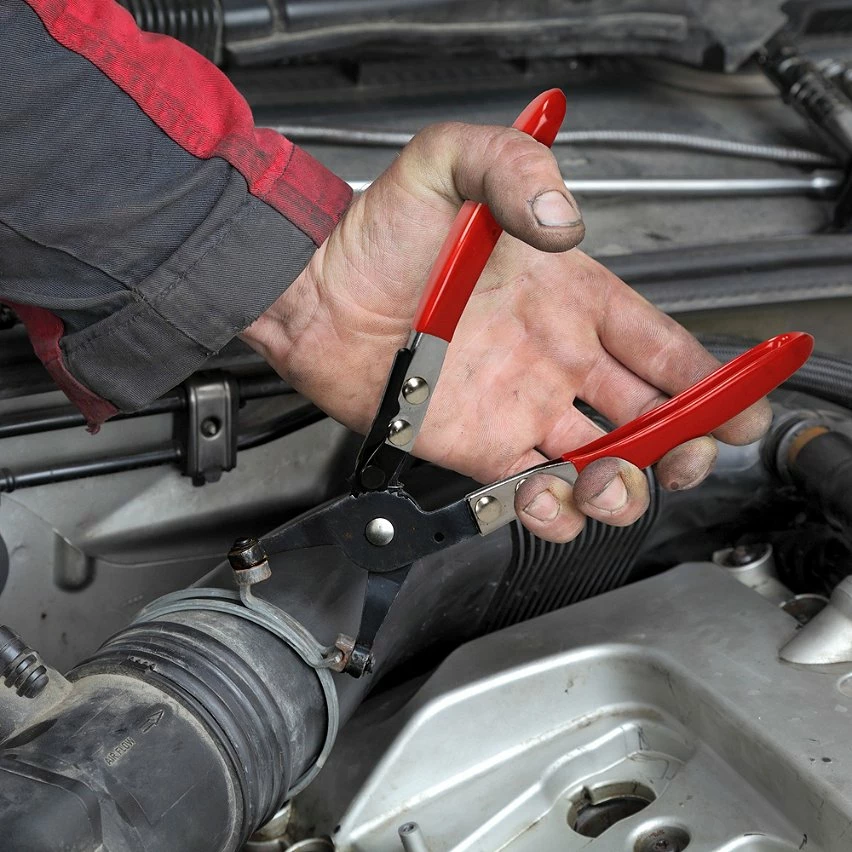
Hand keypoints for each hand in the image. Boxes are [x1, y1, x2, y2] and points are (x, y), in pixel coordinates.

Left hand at [242, 120, 770, 541]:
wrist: (314, 290)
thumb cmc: (374, 231)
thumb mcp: (450, 165)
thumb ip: (515, 169)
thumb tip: (565, 222)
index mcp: (568, 296)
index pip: (660, 344)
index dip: (708, 378)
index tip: (736, 405)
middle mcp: (553, 356)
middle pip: (648, 413)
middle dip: (683, 444)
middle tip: (686, 455)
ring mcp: (520, 407)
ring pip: (601, 463)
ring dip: (625, 487)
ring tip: (613, 483)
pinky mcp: (479, 449)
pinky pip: (534, 491)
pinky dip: (555, 509)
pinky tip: (551, 497)